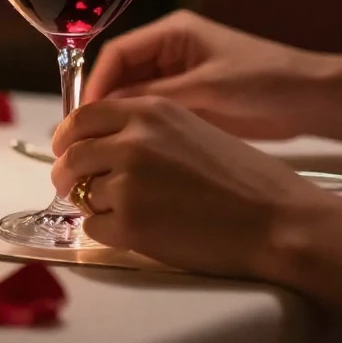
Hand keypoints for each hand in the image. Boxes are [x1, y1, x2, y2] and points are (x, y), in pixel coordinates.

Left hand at [51, 95, 327, 278]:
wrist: (277, 218)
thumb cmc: (244, 178)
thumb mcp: (190, 129)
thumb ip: (144, 129)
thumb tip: (99, 142)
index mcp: (150, 111)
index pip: (83, 115)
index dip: (68, 136)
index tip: (64, 149)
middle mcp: (133, 140)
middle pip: (71, 154)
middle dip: (66, 174)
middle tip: (71, 187)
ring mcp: (128, 181)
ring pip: (81, 193)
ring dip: (93, 204)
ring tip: (126, 211)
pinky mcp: (131, 222)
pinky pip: (93, 227)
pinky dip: (106, 231)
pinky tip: (137, 230)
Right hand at [85, 10, 324, 139]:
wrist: (310, 100)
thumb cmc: (264, 81)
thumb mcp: (207, 87)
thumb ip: (157, 95)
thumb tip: (109, 109)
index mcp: (173, 33)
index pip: (117, 53)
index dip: (96, 81)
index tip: (83, 113)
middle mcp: (170, 51)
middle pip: (120, 74)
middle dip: (101, 101)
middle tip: (84, 135)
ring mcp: (179, 77)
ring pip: (133, 96)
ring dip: (118, 117)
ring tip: (100, 146)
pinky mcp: (190, 101)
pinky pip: (153, 112)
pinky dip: (138, 128)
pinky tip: (128, 149)